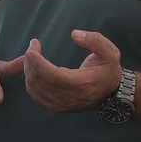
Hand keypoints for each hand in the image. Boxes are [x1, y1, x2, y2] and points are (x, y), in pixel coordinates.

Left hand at [7, 29, 123, 112]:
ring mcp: (62, 104)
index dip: (39, 64)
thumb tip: (75, 34)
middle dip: (30, 63)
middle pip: (41, 82)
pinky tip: (33, 70)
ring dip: (29, 71)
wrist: (111, 93)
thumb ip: (94, 40)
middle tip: (32, 47)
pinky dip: (30, 83)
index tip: (31, 50)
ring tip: (32, 56)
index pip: (54, 76)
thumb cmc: (108, 70)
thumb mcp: (110, 52)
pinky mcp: (57, 107)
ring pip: (35, 90)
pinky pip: (36, 97)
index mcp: (82, 83)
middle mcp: (70, 97)